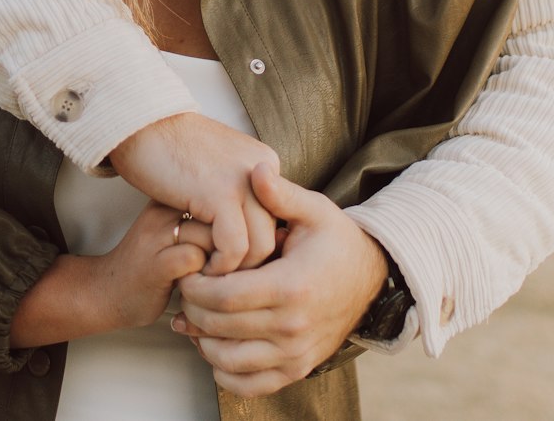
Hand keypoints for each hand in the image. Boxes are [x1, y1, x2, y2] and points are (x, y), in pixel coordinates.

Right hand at [11, 202, 212, 346]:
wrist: (106, 292)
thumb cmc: (151, 262)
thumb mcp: (172, 227)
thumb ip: (200, 215)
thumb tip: (244, 216)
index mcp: (169, 198)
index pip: (218, 195)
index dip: (230, 222)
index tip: (227, 243)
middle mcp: (162, 210)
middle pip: (219, 214)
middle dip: (229, 242)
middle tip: (222, 264)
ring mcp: (157, 236)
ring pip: (211, 236)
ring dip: (219, 261)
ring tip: (210, 276)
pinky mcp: (156, 264)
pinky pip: (195, 259)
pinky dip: (205, 277)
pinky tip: (197, 287)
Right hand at [109, 114, 278, 273]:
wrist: (138, 124)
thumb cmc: (169, 147)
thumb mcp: (216, 163)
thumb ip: (236, 186)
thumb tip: (251, 220)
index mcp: (264, 163)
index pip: (275, 220)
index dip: (254, 248)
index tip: (231, 264)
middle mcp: (262, 169)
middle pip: (272, 235)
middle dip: (248, 267)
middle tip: (221, 281)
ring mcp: (243, 181)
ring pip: (260, 247)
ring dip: (234, 273)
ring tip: (209, 279)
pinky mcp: (219, 194)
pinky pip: (234, 248)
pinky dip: (219, 268)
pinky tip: (198, 270)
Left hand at [173, 165, 387, 396]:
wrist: (372, 277)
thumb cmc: (336, 240)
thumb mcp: (313, 209)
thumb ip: (279, 193)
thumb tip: (255, 169)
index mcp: (292, 285)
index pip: (226, 297)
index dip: (196, 287)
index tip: (186, 270)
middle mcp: (293, 326)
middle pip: (222, 329)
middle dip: (192, 310)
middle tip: (182, 289)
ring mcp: (296, 353)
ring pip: (230, 362)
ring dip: (201, 342)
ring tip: (191, 316)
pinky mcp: (298, 369)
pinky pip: (250, 385)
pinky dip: (224, 373)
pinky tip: (214, 345)